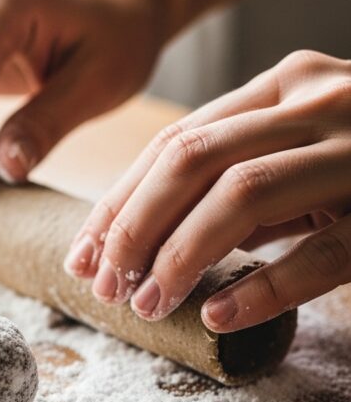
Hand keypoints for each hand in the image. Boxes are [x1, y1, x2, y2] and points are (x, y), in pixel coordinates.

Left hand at [64, 50, 350, 330]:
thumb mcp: (304, 154)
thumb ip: (244, 182)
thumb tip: (161, 240)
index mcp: (286, 86)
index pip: (178, 141)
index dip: (120, 201)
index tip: (84, 254)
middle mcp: (316, 102)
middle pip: (193, 160)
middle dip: (134, 228)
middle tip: (107, 287)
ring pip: (242, 193)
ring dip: (181, 256)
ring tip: (151, 305)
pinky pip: (318, 253)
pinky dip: (261, 288)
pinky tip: (219, 315)